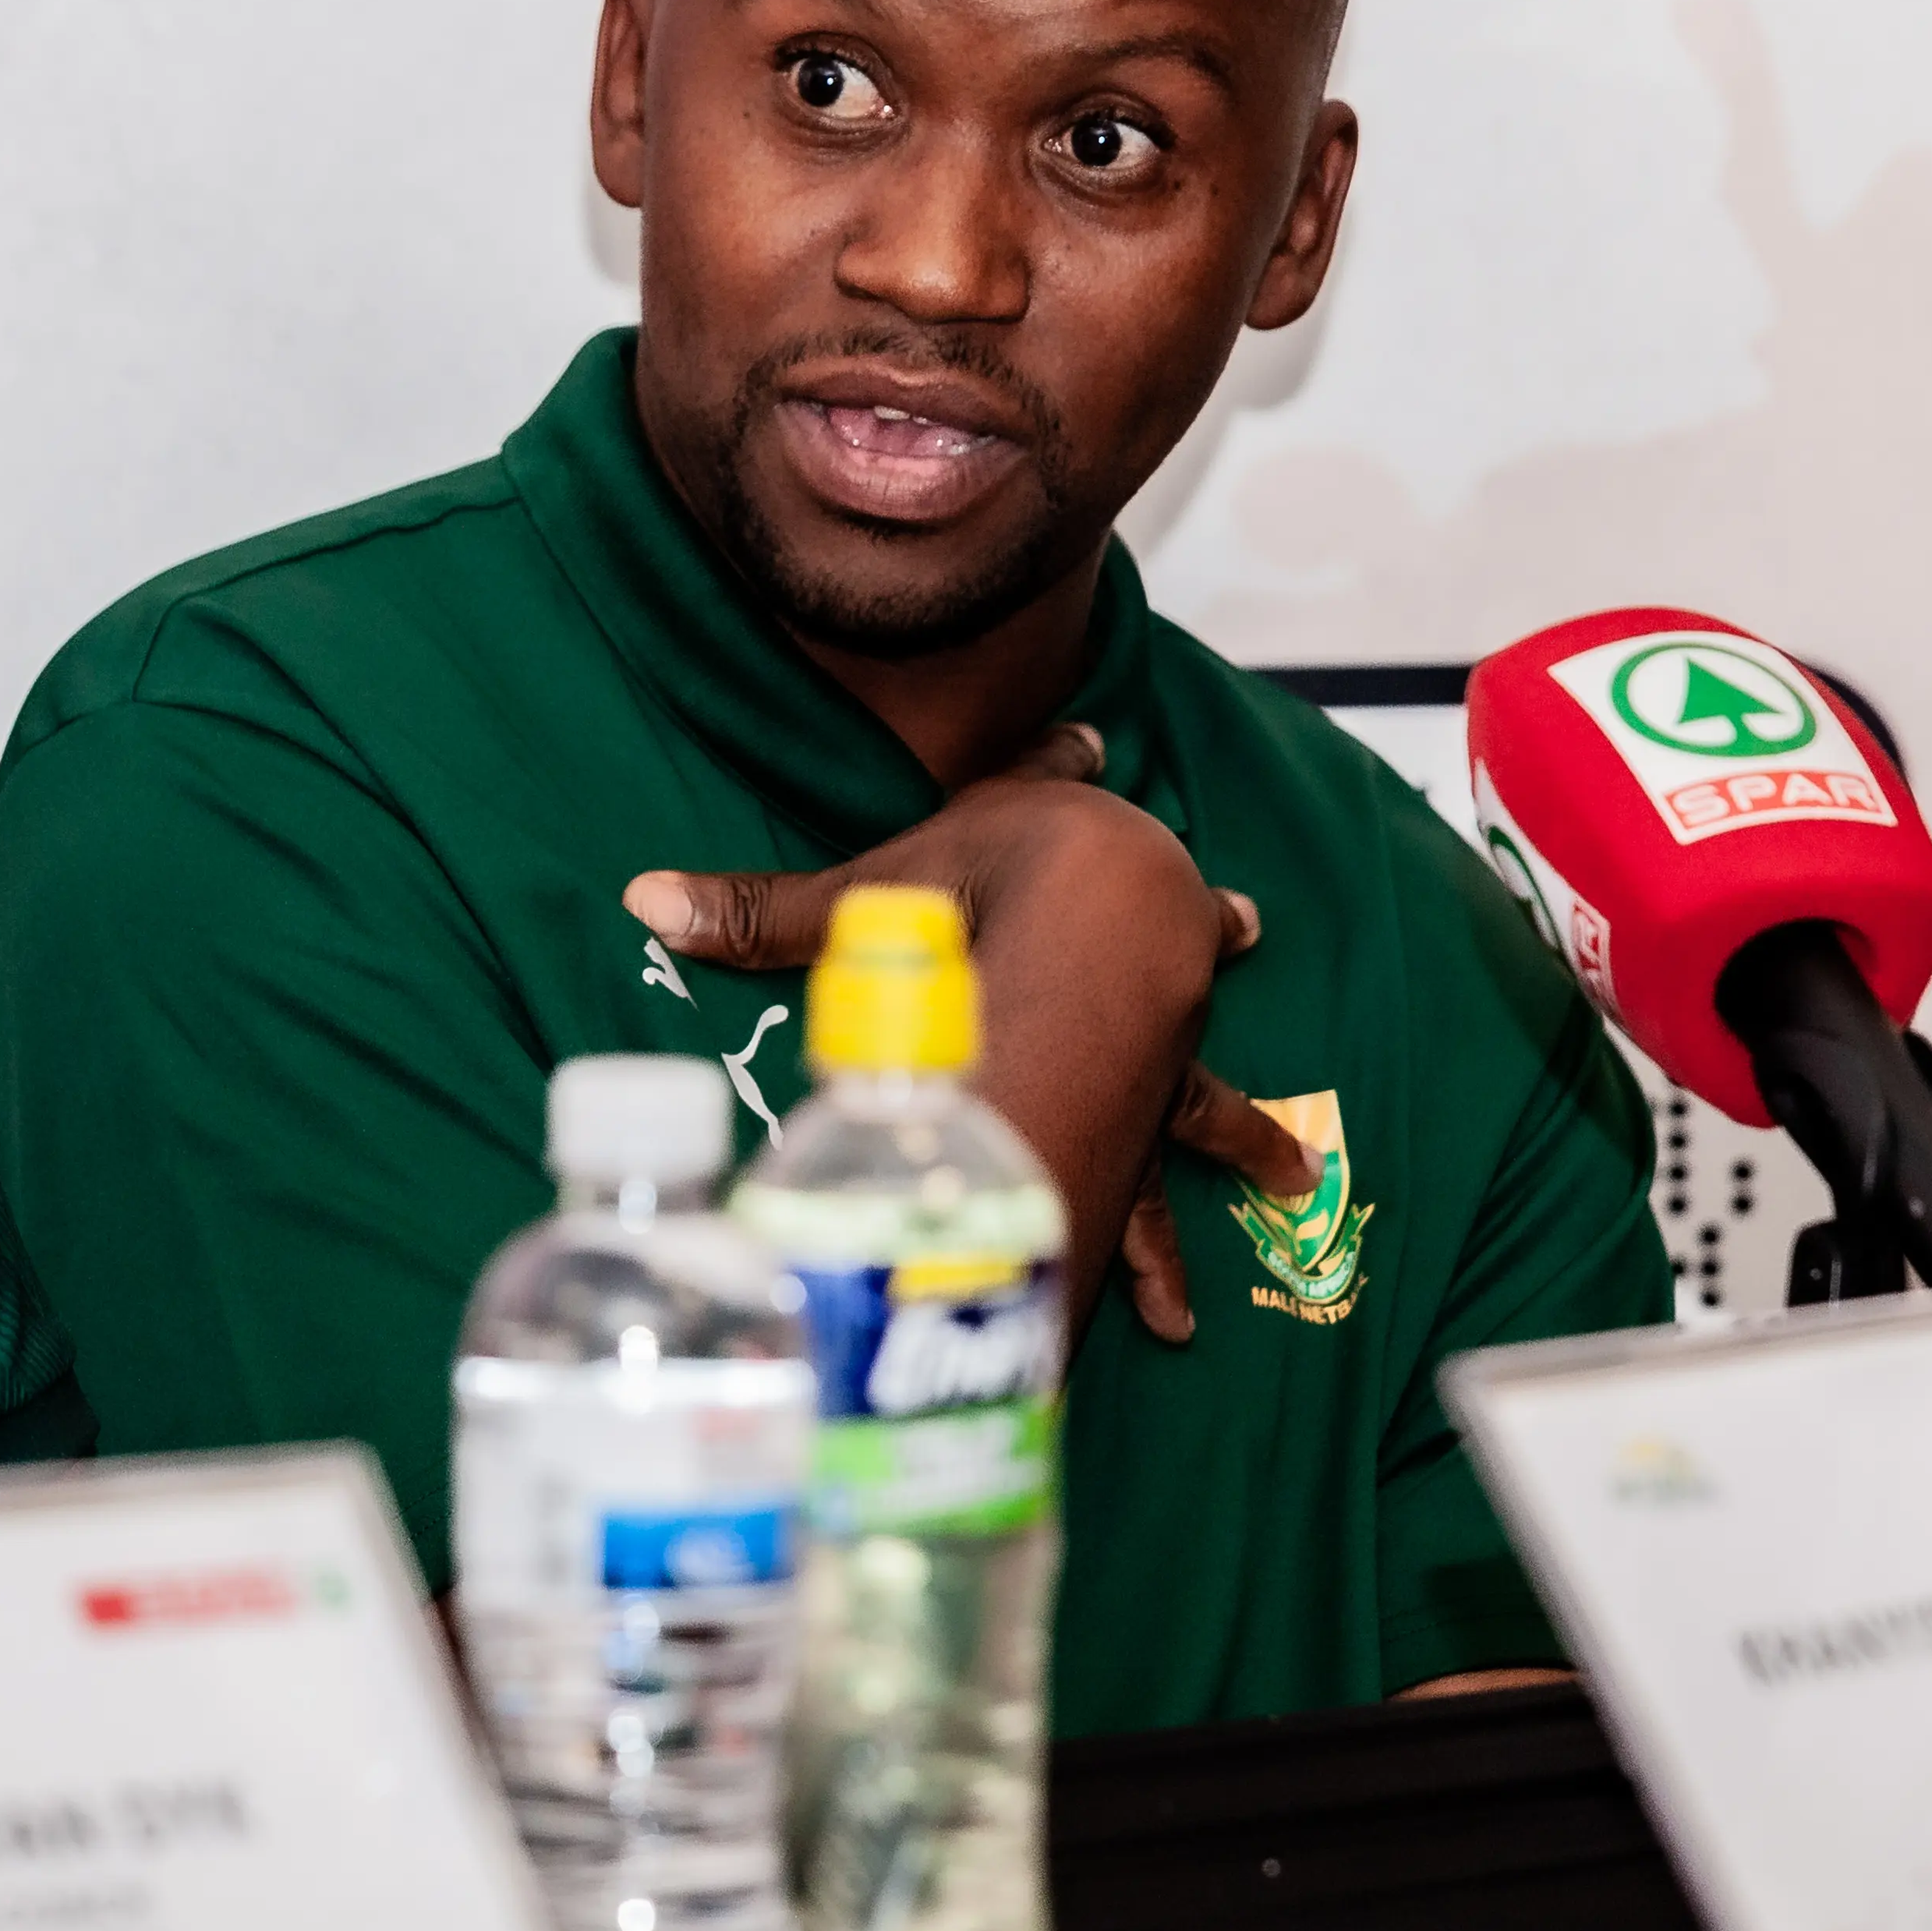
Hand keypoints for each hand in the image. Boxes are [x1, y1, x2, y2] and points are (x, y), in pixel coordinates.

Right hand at [618, 724, 1315, 1343]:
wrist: (1082, 930)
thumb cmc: (976, 900)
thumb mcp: (856, 905)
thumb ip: (759, 914)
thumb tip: (641, 896)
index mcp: (1038, 847)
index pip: (1045, 784)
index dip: (1062, 760)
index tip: (1098, 736)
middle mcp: (1113, 920)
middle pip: (1158, 907)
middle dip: (1197, 917)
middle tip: (1248, 920)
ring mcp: (1146, 998)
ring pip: (1195, 1043)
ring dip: (1232, 1101)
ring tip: (1285, 1159)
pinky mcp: (1156, 1073)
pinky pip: (1186, 1131)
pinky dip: (1225, 1164)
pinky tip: (1289, 1194)